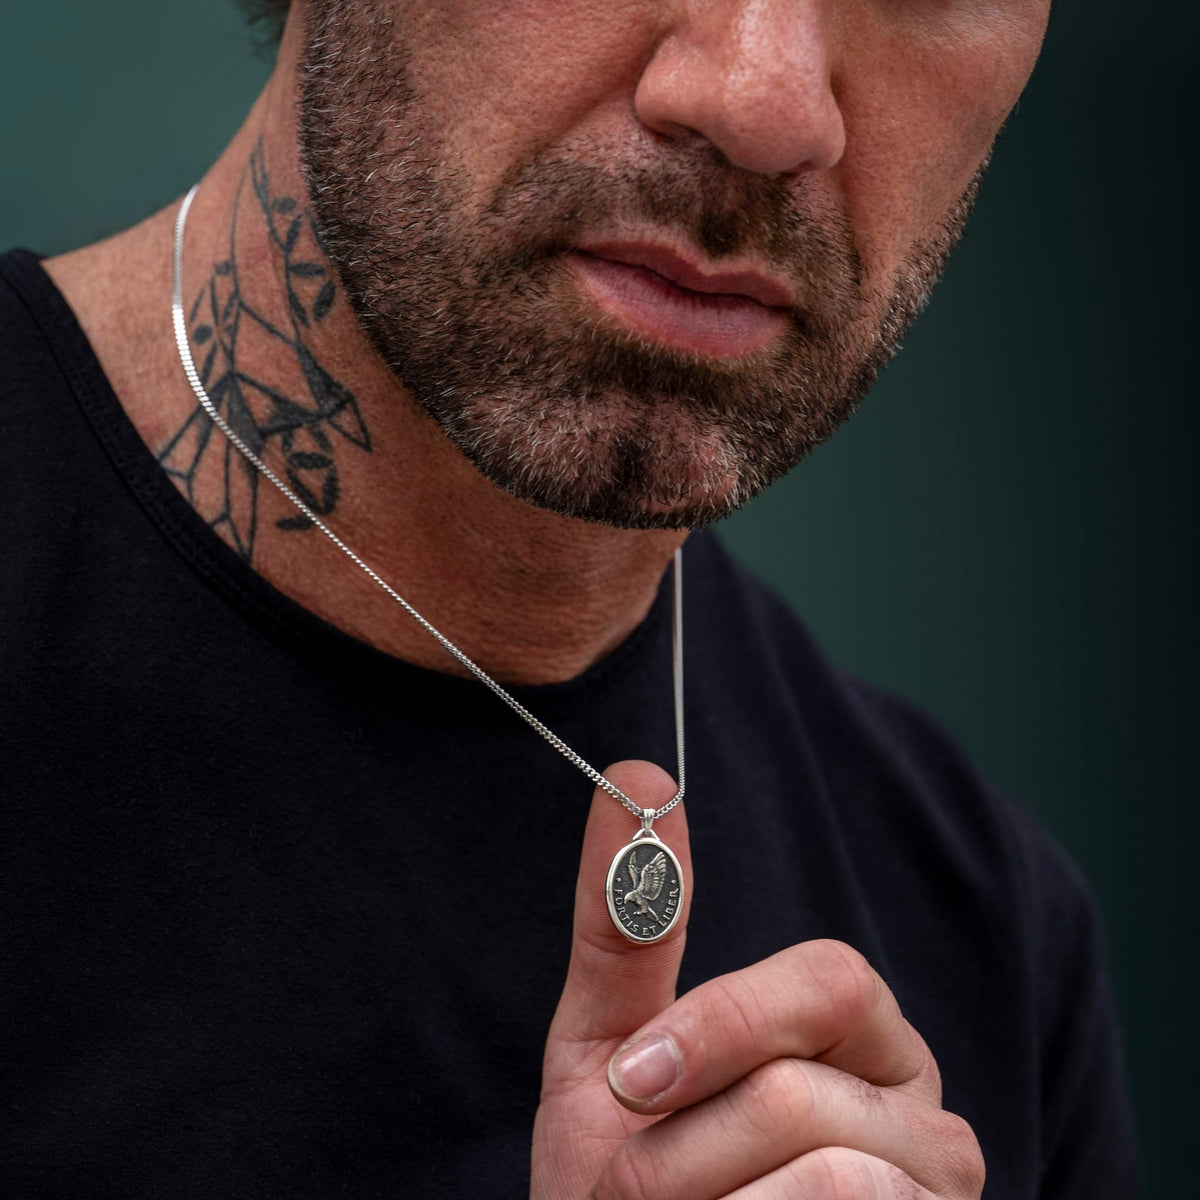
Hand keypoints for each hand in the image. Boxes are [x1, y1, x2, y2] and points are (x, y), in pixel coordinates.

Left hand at [531, 760, 984, 1197]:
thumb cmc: (627, 1180)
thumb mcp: (612, 1049)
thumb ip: (630, 921)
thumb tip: (639, 774)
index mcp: (856, 1036)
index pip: (830, 980)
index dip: (722, 1025)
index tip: (630, 1080)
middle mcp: (920, 1113)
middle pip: (800, 1094)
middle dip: (682, 1149)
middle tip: (633, 1190)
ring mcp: (934, 1198)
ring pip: (824, 1178)